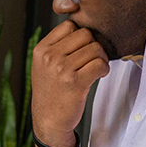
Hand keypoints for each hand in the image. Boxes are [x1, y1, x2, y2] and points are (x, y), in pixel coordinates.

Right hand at [30, 20, 108, 146]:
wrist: (48, 121)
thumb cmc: (50, 92)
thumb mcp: (43, 66)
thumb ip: (57, 46)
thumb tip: (82, 27)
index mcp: (41, 50)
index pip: (69, 25)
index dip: (80, 36)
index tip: (81, 49)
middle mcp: (50, 57)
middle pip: (85, 34)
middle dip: (93, 45)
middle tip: (93, 59)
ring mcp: (62, 69)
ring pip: (95, 48)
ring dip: (101, 58)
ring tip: (96, 68)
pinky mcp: (75, 82)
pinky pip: (99, 64)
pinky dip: (104, 69)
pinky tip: (99, 75)